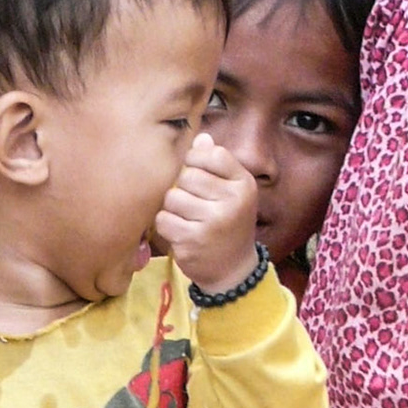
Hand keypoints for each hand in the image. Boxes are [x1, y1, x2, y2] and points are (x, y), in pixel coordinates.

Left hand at [156, 134, 257, 289]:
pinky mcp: (192, 241)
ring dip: (173, 208)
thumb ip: (216, 164)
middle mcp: (232, 202)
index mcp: (244, 184)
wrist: (233, 270)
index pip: (211, 154)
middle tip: (194, 204)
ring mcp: (213, 223)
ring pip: (172, 197)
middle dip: (184, 188)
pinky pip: (163, 219)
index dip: (196, 160)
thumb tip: (201, 137)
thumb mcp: (232, 191)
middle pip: (187, 175)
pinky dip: (167, 225)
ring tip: (189, 219)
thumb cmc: (229, 222)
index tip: (197, 173)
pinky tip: (182, 233)